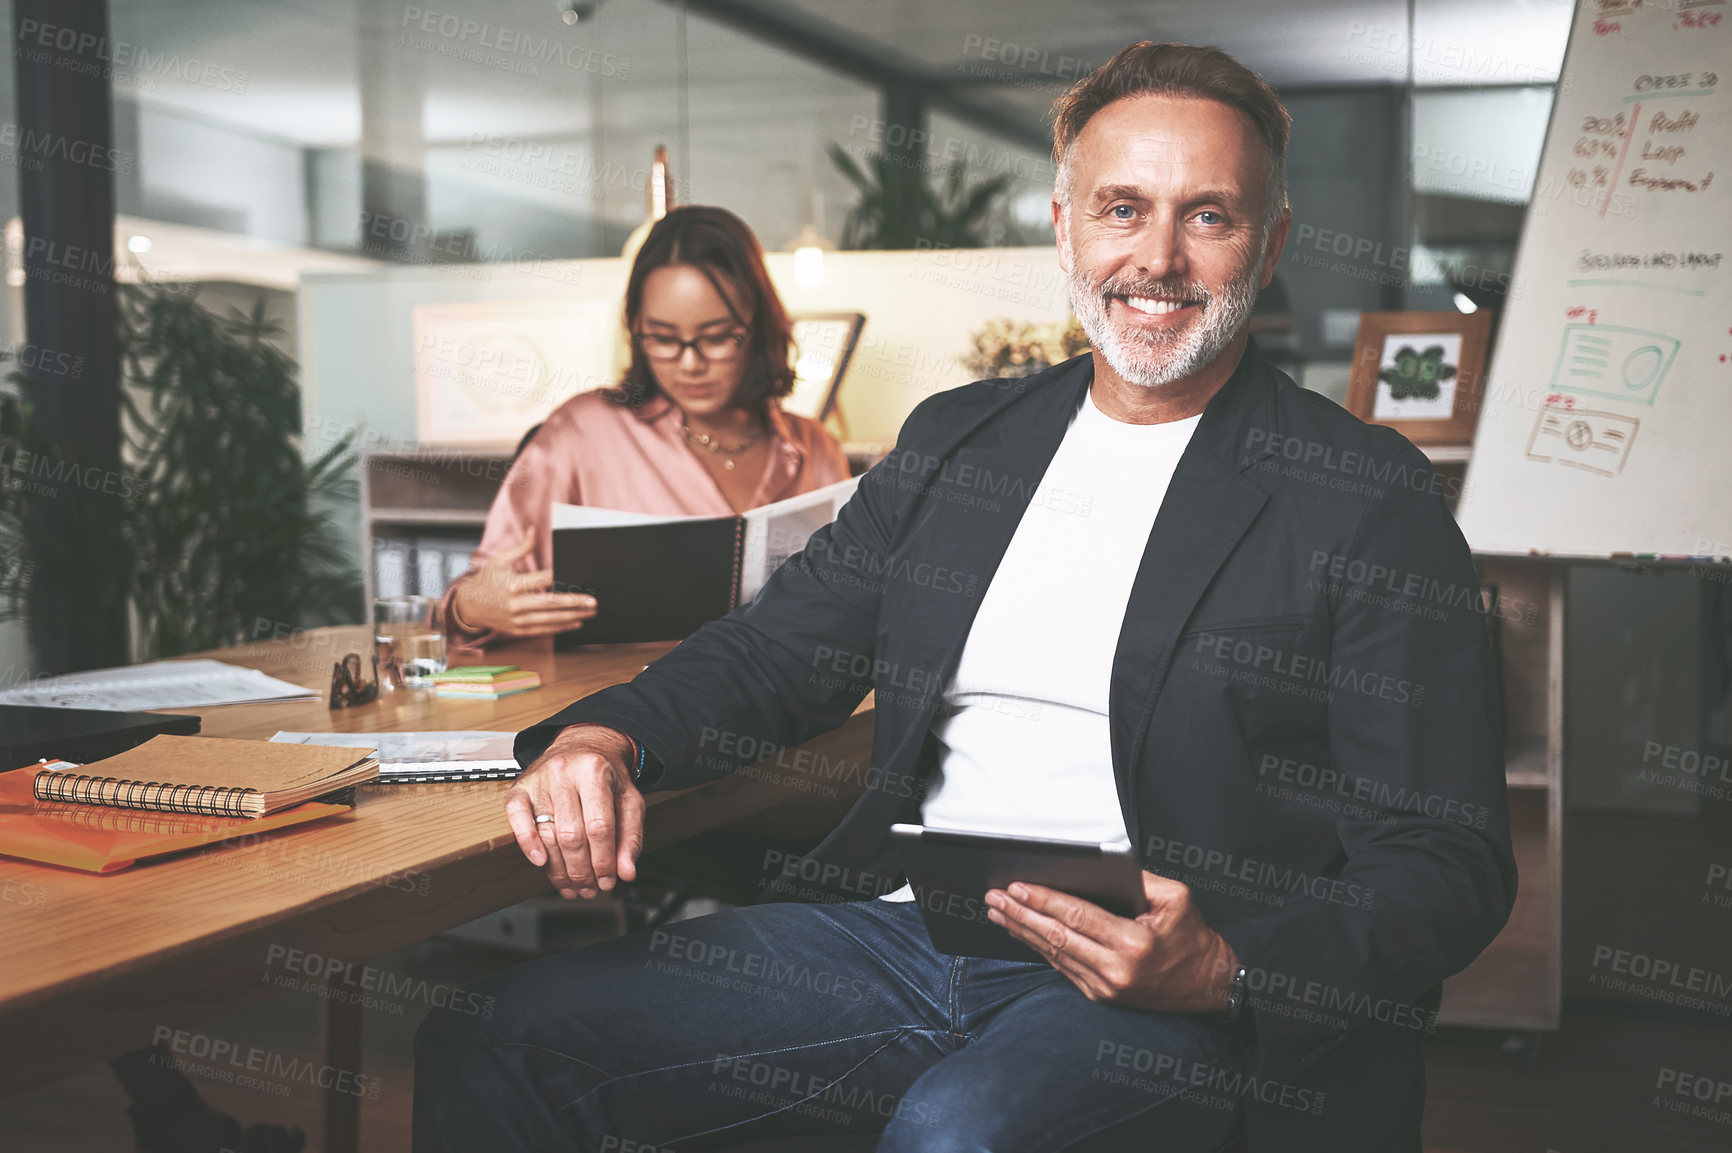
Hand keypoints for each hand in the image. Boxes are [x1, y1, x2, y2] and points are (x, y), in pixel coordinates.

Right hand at [452, 533, 596, 638]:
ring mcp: (516, 619)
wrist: (468, 606)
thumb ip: (522, 547)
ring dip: (572, 617)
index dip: (561, 578)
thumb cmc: (486, 580)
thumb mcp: (500, 560)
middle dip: (574, 603)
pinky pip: (543, 630)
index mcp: (513, 585)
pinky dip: (560, 628)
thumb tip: (535, 529)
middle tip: (593, 602)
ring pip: (550, 620)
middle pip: (551, 604)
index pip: (542, 580)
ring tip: (590, 614)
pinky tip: (575, 623)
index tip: (579, 577)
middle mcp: (515, 604)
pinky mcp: (517, 630)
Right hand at [505, 724, 643, 899]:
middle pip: (572, 835)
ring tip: (572, 886)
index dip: (604, 860)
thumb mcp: (629, 800)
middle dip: (582, 870)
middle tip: (590, 888)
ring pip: (547, 834)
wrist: (583, 746)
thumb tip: (626, 872)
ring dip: (559, 869)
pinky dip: (527, 843)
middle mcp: (564, 772)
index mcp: (595, 771)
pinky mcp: (520, 787)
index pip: (599, 827)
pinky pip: (516, 818)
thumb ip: (631, 836)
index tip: (608, 880)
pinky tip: (541, 863)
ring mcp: (539, 779)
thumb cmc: (606, 775)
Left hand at [985, 870, 1237, 1012]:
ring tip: (997, 913)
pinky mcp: (1100, 996)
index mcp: (1134, 942)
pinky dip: (1039, 948)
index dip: (1043, 900)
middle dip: (1020, 915)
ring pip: (1053, 954)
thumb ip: (1139, 878)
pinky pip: (1062, 968)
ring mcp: (1106, 987)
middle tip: (993, 898)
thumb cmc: (1191, 935)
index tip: (1015, 886)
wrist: (1207, 984)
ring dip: (1022, 932)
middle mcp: (1116, 969)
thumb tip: (1099, 864)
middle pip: (1056, 936)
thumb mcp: (1177, 897)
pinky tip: (1022, 932)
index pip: (1077, 916)